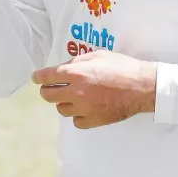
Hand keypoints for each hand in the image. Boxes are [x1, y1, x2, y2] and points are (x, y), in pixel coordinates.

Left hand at [32, 50, 156, 128]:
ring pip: (61, 109)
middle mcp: (76, 92)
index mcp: (76, 73)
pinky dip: (78, 115)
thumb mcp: (99, 55)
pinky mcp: (93, 121)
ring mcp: (83, 108)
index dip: (38, 77)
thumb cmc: (122, 67)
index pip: (47, 77)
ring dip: (64, 103)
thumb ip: (78, 61)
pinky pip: (76, 121)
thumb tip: (65, 67)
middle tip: (52, 88)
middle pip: (48, 96)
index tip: (36, 78)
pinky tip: (85, 108)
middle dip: (47, 90)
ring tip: (75, 97)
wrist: (142, 87)